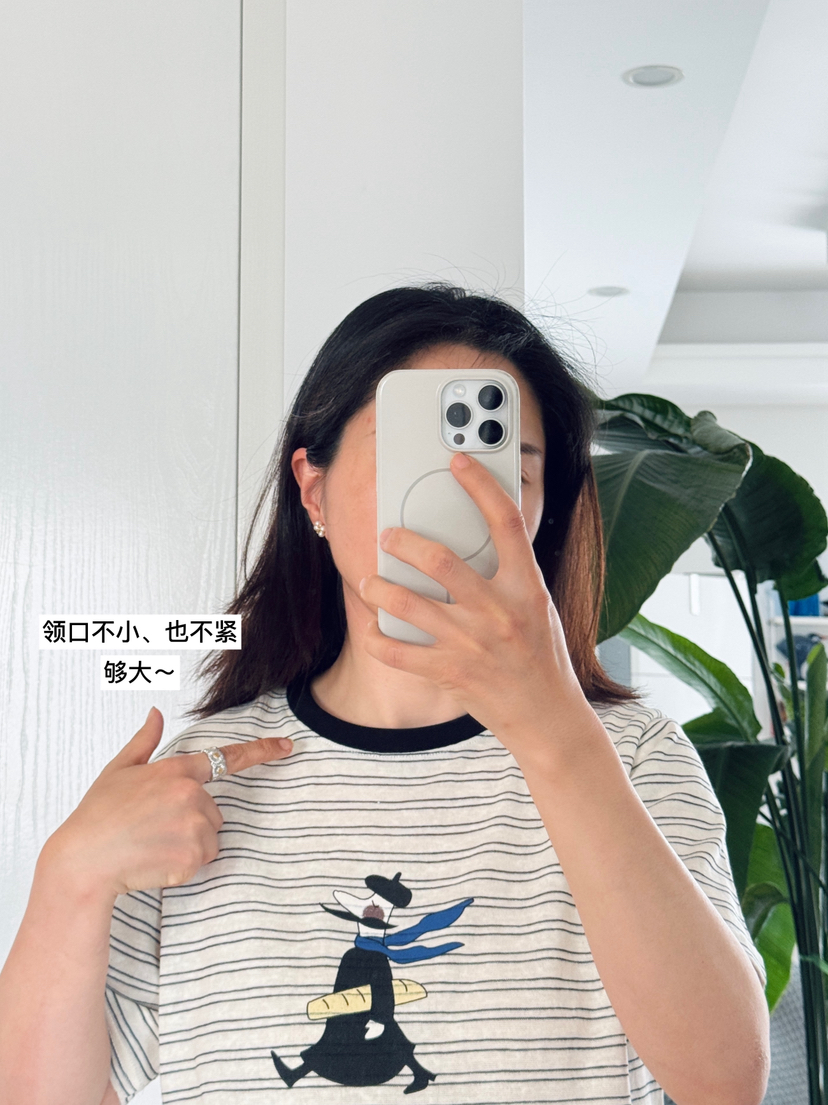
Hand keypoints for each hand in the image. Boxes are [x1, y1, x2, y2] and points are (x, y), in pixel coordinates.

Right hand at [41, 707, 293, 899]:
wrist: (84, 861)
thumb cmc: (98, 814)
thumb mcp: (119, 769)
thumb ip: (145, 741)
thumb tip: (155, 713)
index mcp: (176, 770)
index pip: (227, 758)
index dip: (261, 751)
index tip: (287, 746)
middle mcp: (191, 795)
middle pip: (214, 811)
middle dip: (191, 820)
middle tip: (154, 827)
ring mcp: (194, 826)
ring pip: (210, 838)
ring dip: (189, 844)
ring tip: (152, 843)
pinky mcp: (193, 857)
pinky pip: (202, 861)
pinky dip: (184, 865)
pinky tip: (156, 860)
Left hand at [360, 452, 588, 755]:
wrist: (548, 716)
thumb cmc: (543, 657)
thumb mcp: (538, 606)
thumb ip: (509, 574)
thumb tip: (474, 540)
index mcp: (527, 587)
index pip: (506, 522)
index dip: (481, 485)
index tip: (459, 461)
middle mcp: (499, 611)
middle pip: (441, 560)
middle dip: (404, 542)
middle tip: (388, 536)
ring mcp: (472, 644)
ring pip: (407, 603)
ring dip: (378, 588)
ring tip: (368, 580)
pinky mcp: (449, 672)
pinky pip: (397, 651)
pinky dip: (376, 638)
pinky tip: (371, 629)